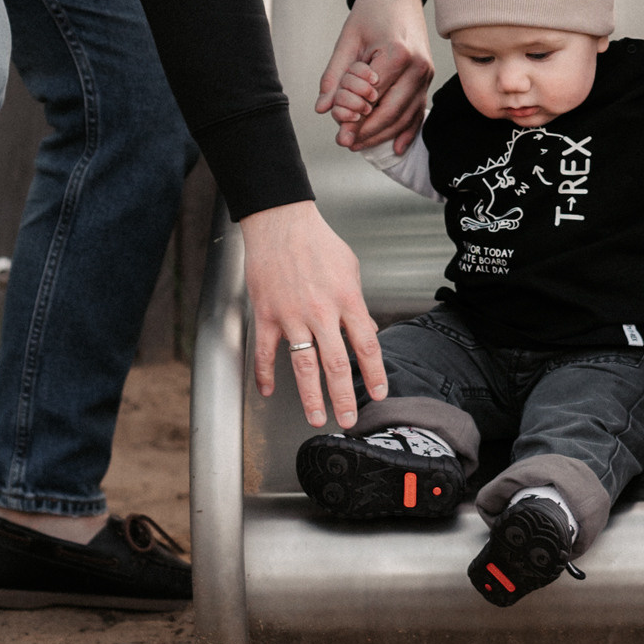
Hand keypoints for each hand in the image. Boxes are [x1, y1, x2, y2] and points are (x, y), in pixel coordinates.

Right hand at [239, 200, 388, 428]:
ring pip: (303, 365)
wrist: (281, 222)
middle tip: (348, 421)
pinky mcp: (267, 314)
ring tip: (316, 418)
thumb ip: (357, 305)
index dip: (374, 373)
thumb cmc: (318, 243)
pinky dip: (265, 374)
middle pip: (336, 364)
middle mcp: (321, 312)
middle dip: (343, 397)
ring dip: (310, 396)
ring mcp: (292, 315)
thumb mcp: (350, 270)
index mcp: (347, 299)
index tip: (378, 394)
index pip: (366, 345)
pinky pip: (266, 352)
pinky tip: (268, 391)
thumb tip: (366, 333)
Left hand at [316, 0, 432, 153]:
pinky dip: (407, 130)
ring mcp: (426, 74)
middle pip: (391, 111)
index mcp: (397, 54)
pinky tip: (395, 147)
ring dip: (382, 134)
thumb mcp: (347, 41)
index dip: (355, 118)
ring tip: (360, 144)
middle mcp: (417, 66)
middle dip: (368, 132)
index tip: (339, 132)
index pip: (372, 97)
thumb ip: (334, 76)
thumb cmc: (371, 12)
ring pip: (405, 115)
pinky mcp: (427, 78)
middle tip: (346, 143)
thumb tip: (323, 108)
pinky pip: (418, 110)